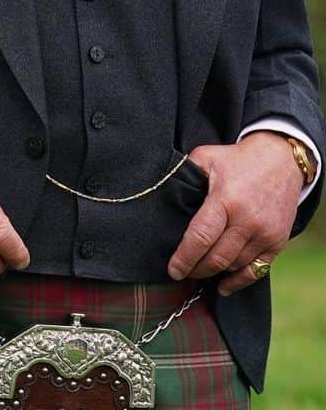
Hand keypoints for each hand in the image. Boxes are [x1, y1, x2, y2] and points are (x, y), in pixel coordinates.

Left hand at [167, 132, 305, 295]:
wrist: (280, 161)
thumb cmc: (236, 159)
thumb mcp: (206, 157)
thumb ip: (184, 173)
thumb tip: (162, 188)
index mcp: (225, 200)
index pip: (200, 237)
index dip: (184, 257)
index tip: (172, 270)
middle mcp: (247, 221)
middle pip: (217, 257)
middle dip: (196, 269)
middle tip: (182, 272)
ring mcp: (265, 234)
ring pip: (235, 265)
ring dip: (215, 273)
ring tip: (197, 273)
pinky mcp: (277, 242)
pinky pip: (257, 271)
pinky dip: (239, 281)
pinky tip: (223, 286)